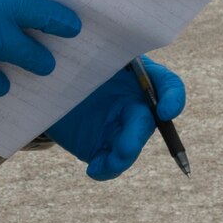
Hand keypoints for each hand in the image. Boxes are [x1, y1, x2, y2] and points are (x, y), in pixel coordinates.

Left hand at [47, 56, 185, 180]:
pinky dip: (105, 169)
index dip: (173, 98)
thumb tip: (116, 55)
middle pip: (148, 122)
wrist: (48, 85)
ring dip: (123, 157)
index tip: (166, 111)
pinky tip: (94, 169)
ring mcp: (119, 127)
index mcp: (138, 74)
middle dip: (137, 136)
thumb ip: (101, 55)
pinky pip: (110, 163)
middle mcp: (134, 103)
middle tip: (125, 147)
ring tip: (105, 163)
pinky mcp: (102, 146)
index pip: (168, 85)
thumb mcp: (87, 53)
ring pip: (131, 147)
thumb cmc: (74, 60)